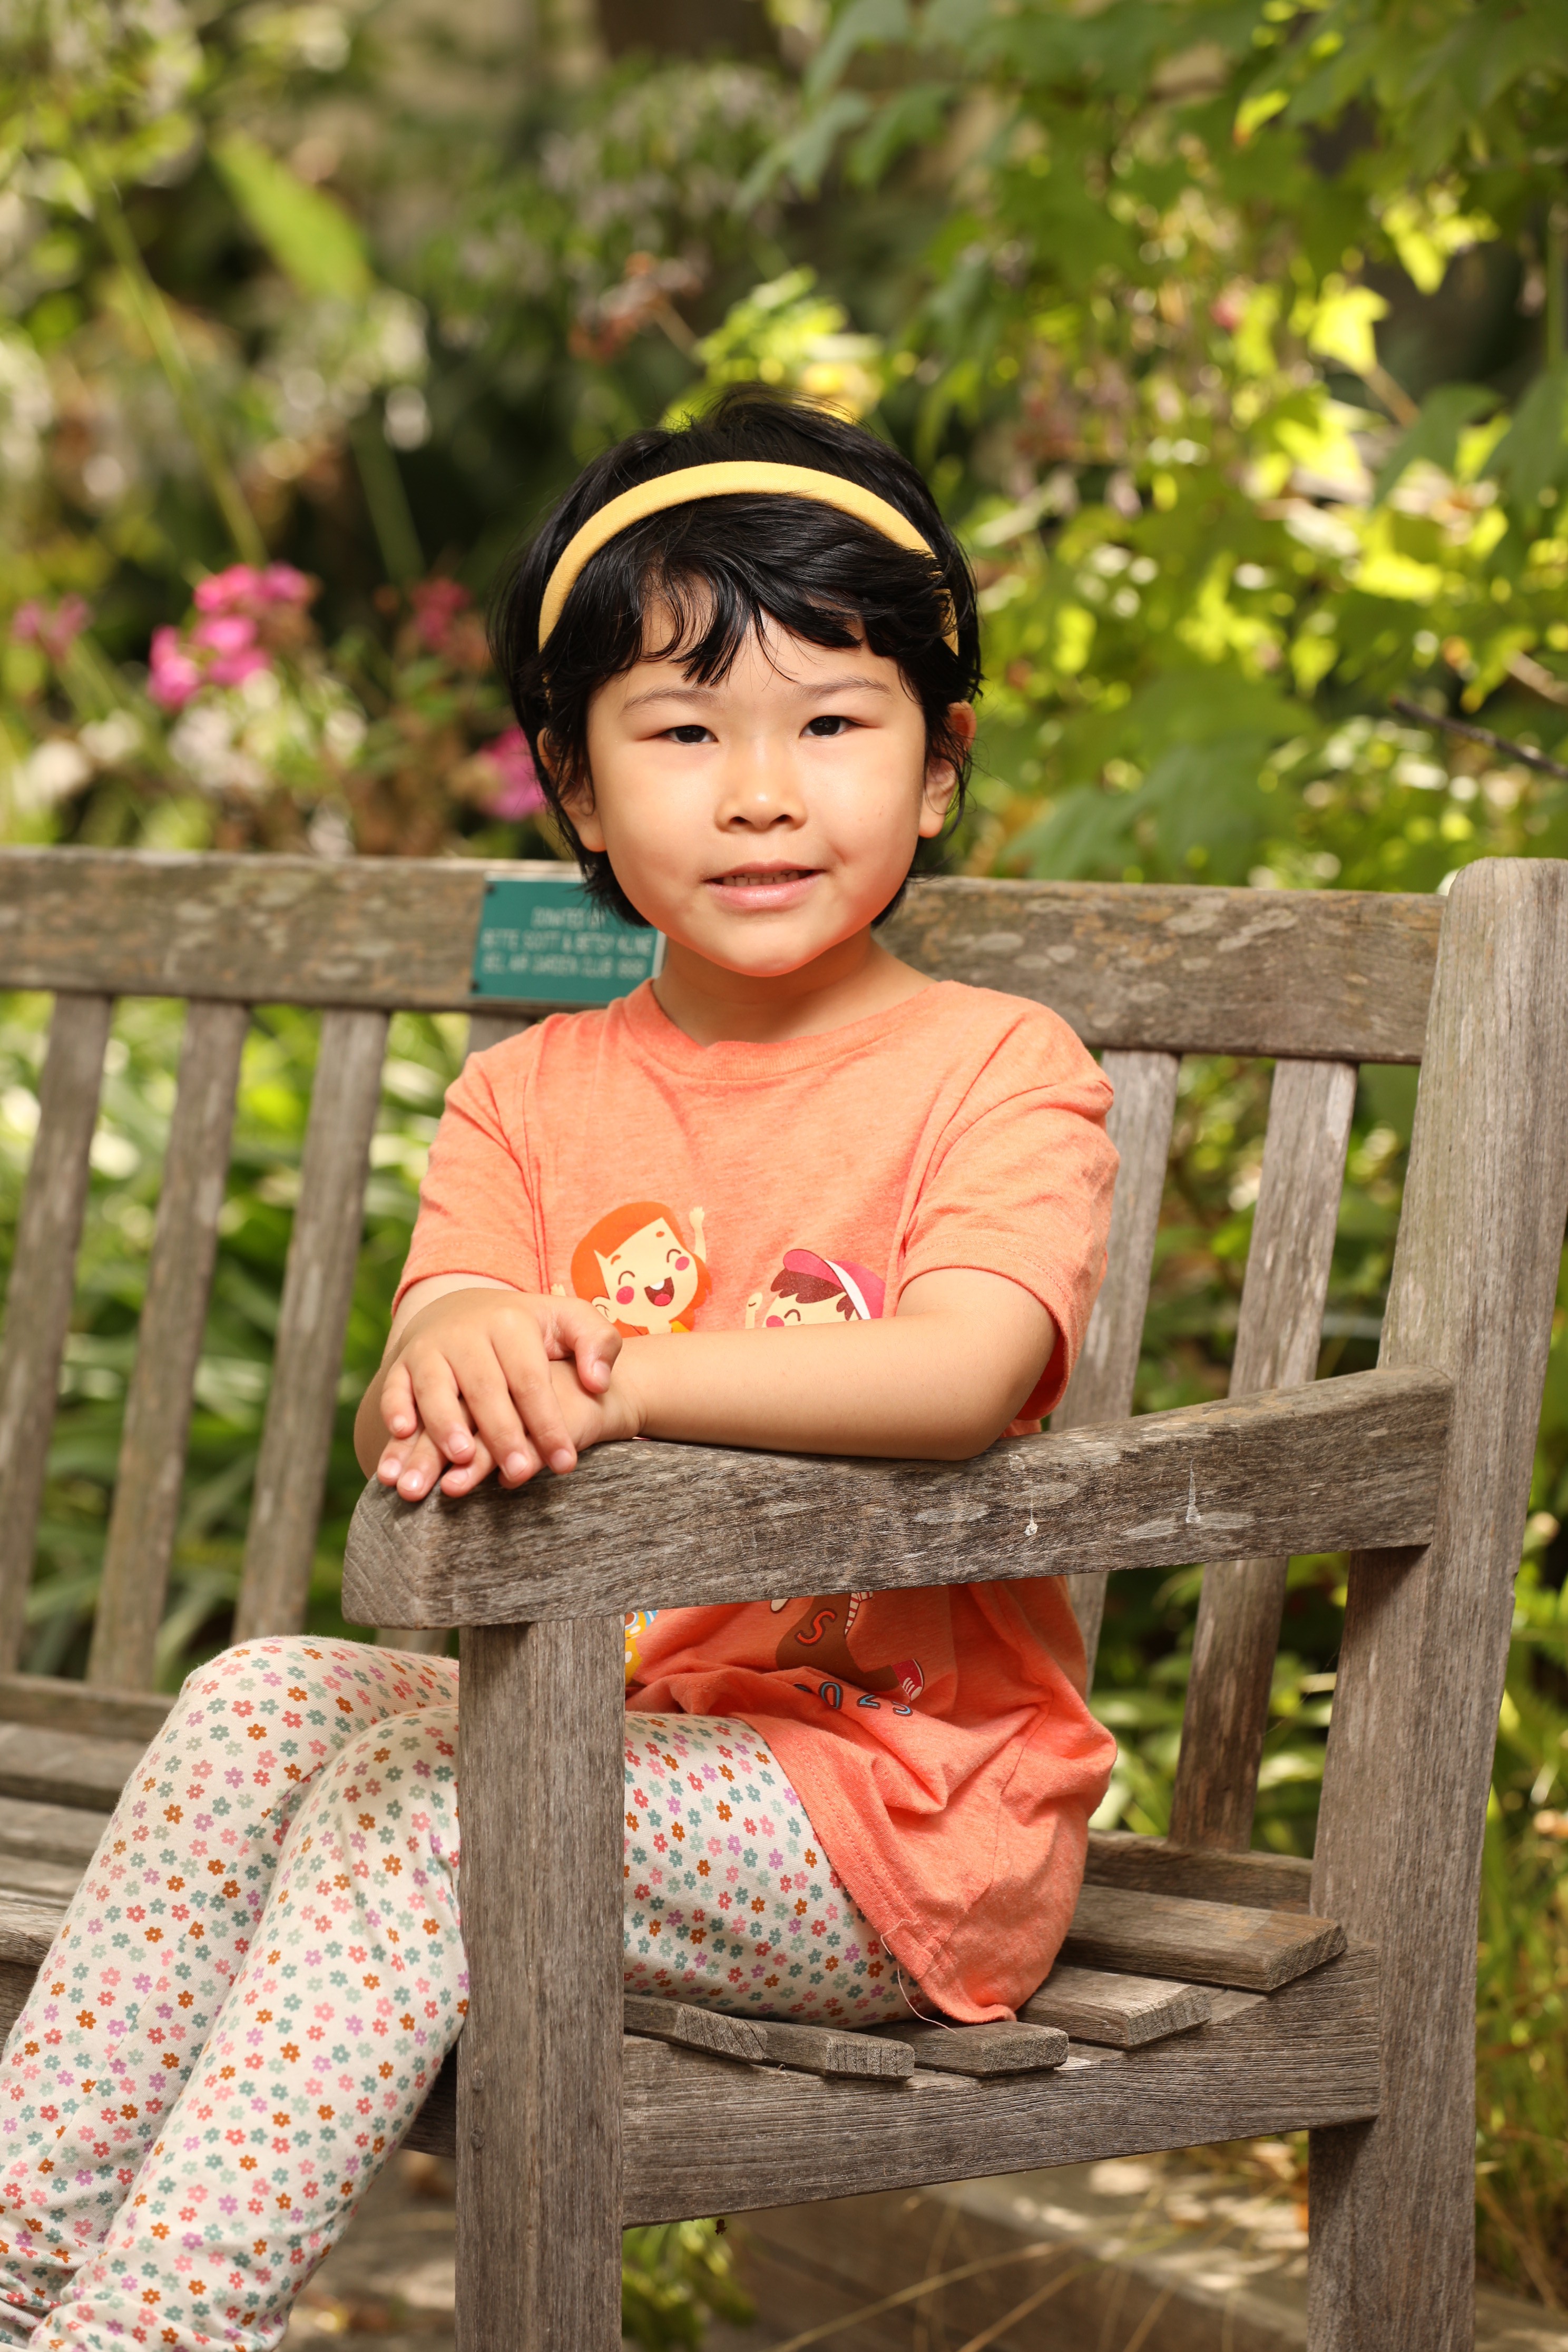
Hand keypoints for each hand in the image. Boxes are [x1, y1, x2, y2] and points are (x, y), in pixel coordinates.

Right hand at [372, 1288, 629, 1498]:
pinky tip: (402, 1436)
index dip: (548, 1422)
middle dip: (502, 1433)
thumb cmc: (529, 1330)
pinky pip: (395, 1387)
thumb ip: (598, 1343)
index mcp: (511, 1323)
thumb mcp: (570, 1322)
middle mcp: (466, 1333)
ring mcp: (430, 1348)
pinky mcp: (402, 1364)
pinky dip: (395, 1409)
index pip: (531, 1379)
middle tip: (519, 1473)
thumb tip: (598, 1382)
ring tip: (460, 1460)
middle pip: (485, 1388)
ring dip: (444, 1425)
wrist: (464, 1310)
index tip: (565, 1463)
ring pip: (435, 1387)